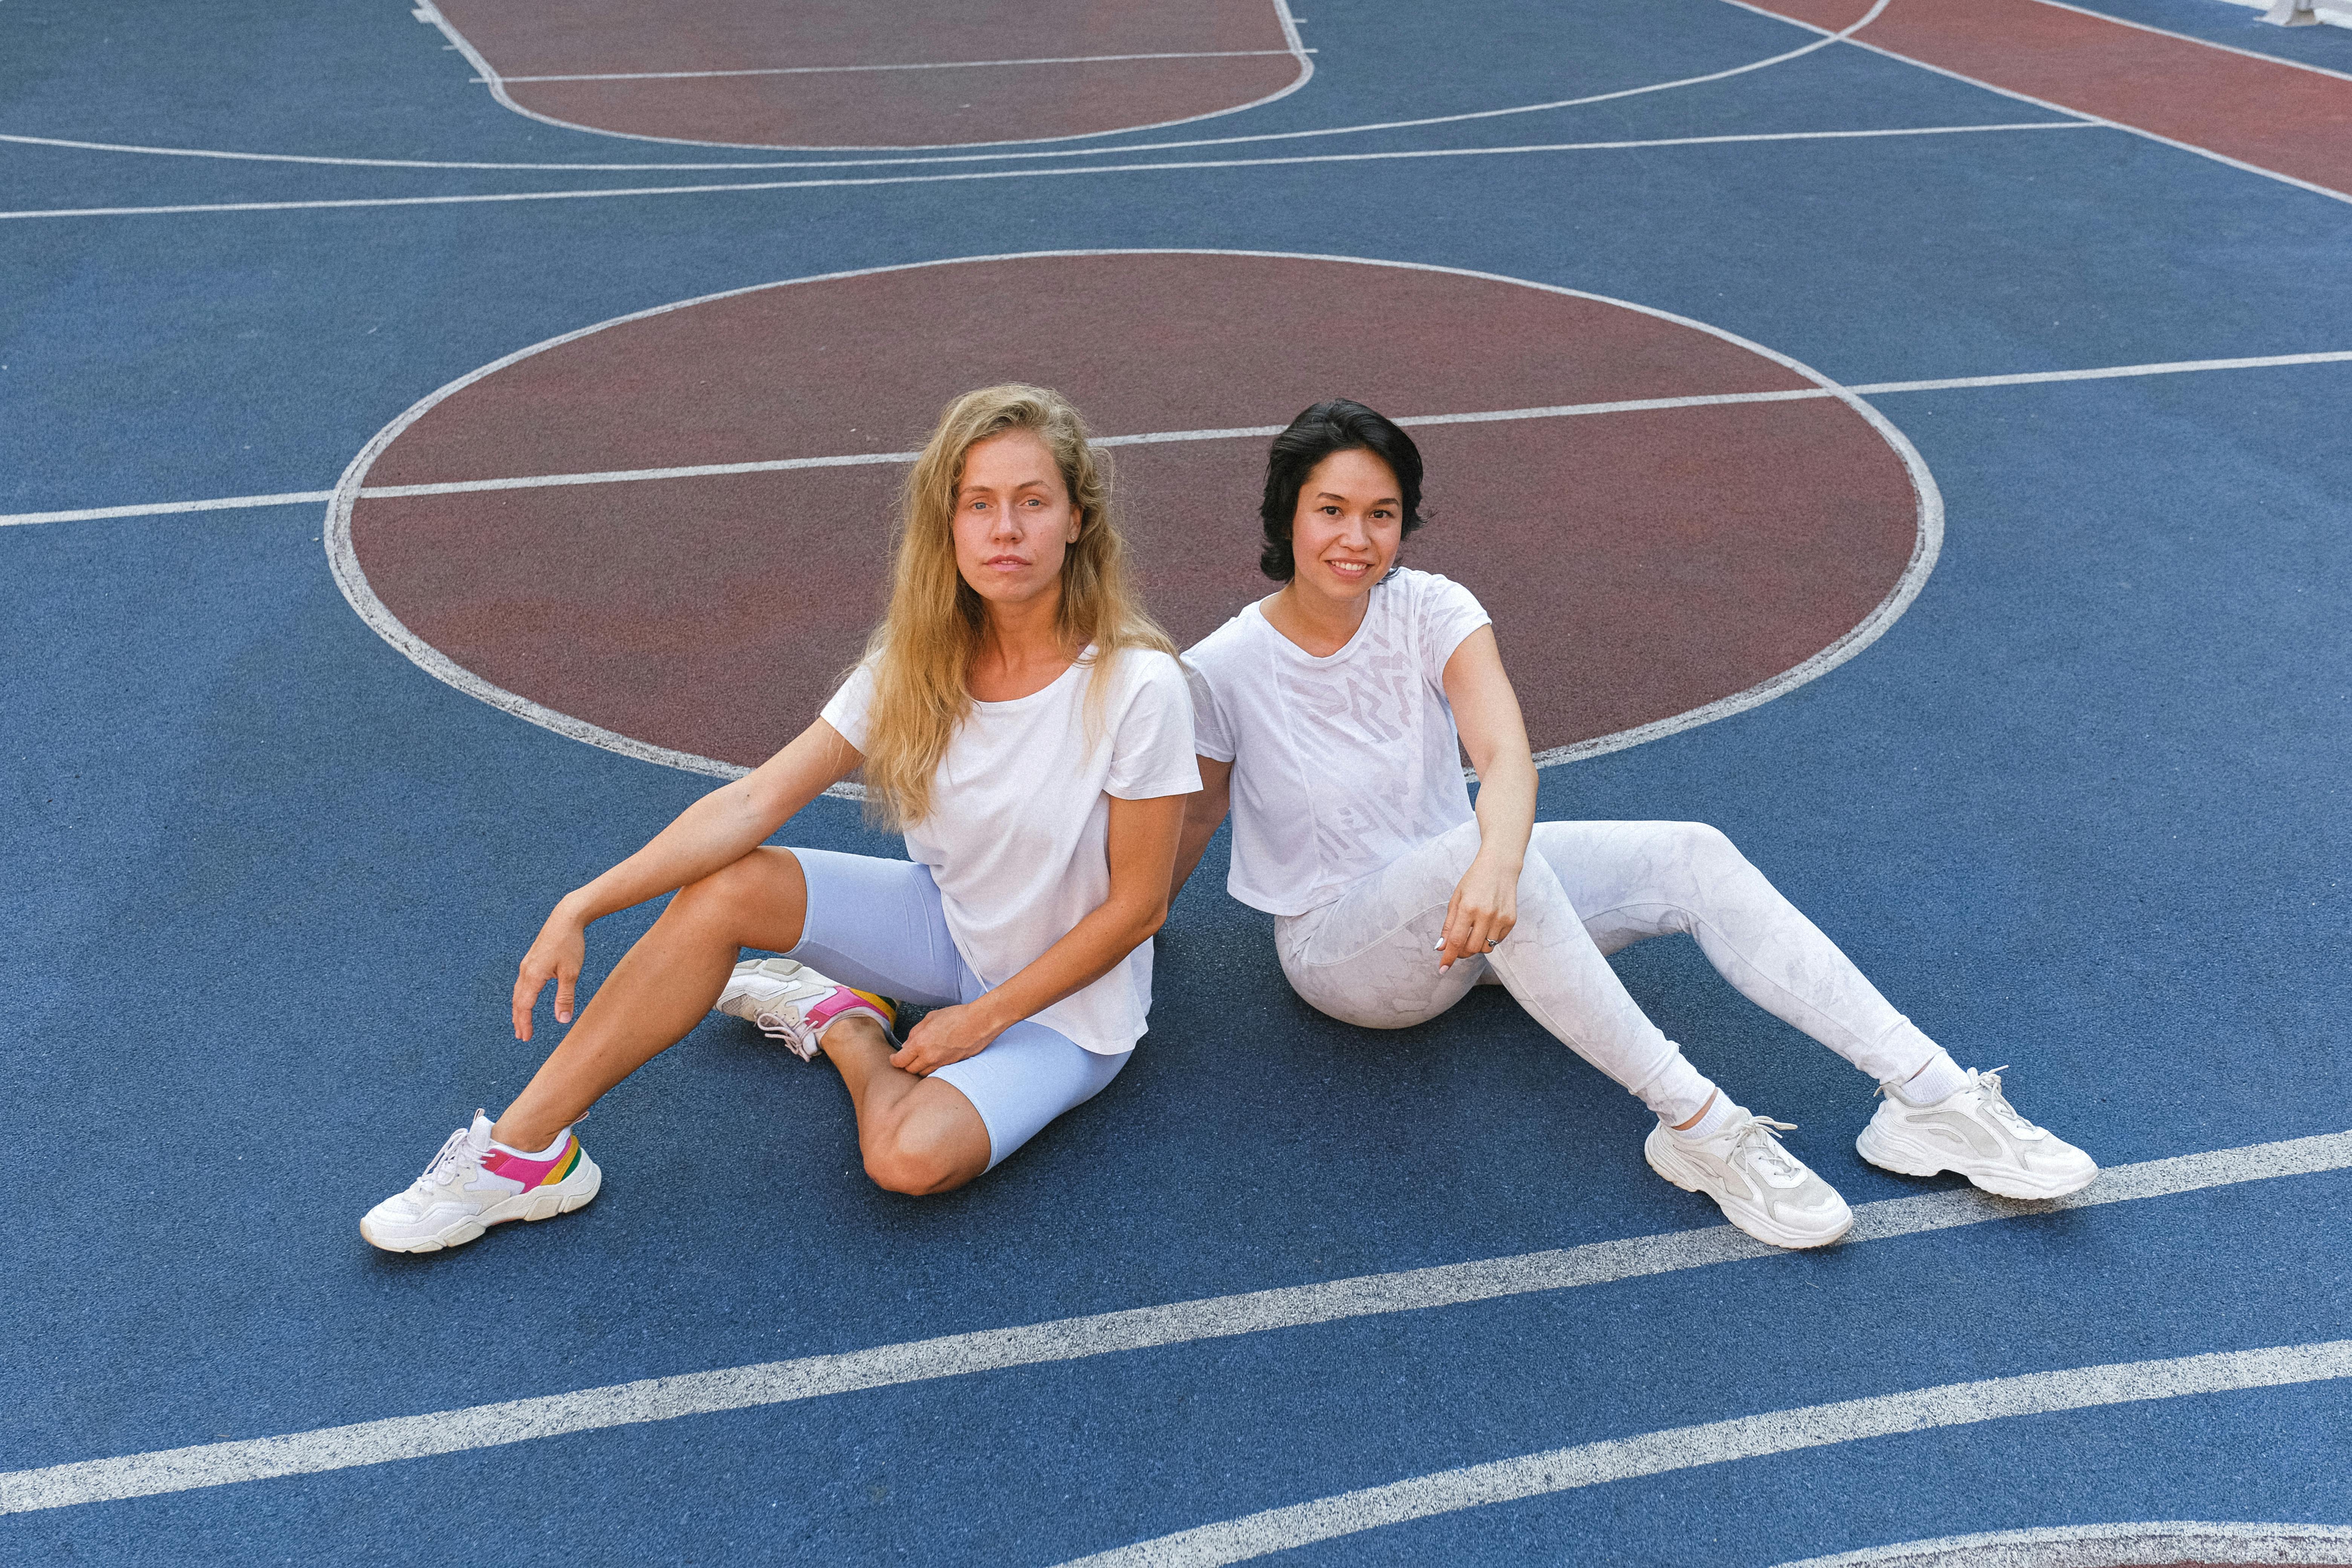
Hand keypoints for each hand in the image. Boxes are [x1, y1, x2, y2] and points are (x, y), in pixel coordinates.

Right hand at [512, 901, 588, 1040]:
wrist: (566, 918)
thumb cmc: (570, 944)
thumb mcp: (571, 973)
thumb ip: (565, 997)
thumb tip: (562, 1021)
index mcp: (533, 976)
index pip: (524, 1006)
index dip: (524, 1023)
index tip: (526, 1038)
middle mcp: (525, 971)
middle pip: (518, 1001)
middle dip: (518, 1019)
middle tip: (521, 1036)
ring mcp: (527, 964)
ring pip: (519, 992)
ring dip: (519, 1009)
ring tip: (520, 1022)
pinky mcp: (531, 959)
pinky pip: (522, 983)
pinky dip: (522, 996)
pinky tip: (526, 999)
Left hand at [890, 1002, 1003, 1075]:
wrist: (980, 1022)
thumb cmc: (956, 1016)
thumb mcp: (930, 1018)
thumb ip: (915, 1032)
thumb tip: (907, 1044)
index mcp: (920, 1043)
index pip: (900, 1061)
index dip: (894, 1060)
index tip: (894, 1058)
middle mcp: (929, 1057)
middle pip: (910, 1070)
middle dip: (906, 1065)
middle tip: (907, 1057)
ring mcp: (942, 1063)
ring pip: (923, 1074)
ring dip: (920, 1068)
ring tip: (922, 1059)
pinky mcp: (952, 1066)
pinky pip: (937, 1072)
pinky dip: (932, 1068)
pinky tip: (935, 1059)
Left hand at [1437, 853, 1518, 971]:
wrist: (1500, 867)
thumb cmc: (1474, 881)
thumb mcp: (1456, 899)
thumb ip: (1449, 925)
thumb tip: (1442, 948)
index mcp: (1468, 908)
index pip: (1456, 941)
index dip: (1448, 957)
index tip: (1442, 969)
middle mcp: (1486, 915)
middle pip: (1471, 948)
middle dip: (1462, 952)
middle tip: (1458, 945)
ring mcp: (1501, 919)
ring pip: (1485, 948)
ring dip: (1476, 945)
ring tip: (1474, 930)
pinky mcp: (1511, 920)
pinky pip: (1497, 941)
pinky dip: (1489, 938)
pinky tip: (1487, 924)